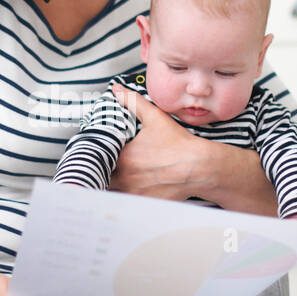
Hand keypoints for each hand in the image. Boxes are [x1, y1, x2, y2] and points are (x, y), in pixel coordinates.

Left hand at [108, 81, 201, 200]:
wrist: (200, 167)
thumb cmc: (179, 144)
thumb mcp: (155, 118)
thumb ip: (133, 102)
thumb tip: (117, 89)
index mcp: (123, 156)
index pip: (98, 159)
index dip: (95, 158)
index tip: (98, 155)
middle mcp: (125, 177)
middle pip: (103, 178)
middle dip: (102, 173)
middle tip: (104, 168)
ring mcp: (135, 192)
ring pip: (113, 193)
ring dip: (112, 187)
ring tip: (115, 180)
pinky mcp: (145, 203)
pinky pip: (127, 205)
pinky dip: (125, 200)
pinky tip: (131, 191)